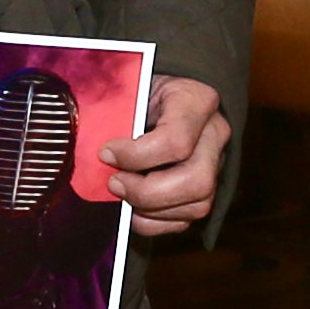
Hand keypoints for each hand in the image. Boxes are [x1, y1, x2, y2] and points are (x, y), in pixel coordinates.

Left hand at [106, 76, 232, 237]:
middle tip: (113, 183)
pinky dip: (155, 222)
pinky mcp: (207, 188)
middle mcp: (215, 134)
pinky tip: (132, 209)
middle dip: (147, 191)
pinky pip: (187, 220)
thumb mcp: (130, 86)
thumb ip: (116, 111)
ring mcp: (216, 164)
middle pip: (196, 180)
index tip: (105, 153)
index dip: (136, 155)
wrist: (164, 91)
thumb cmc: (142, 87)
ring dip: (151, 209)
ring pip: (198, 204)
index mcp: (197, 100)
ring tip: (121, 194)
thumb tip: (93, 148)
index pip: (176, 140)